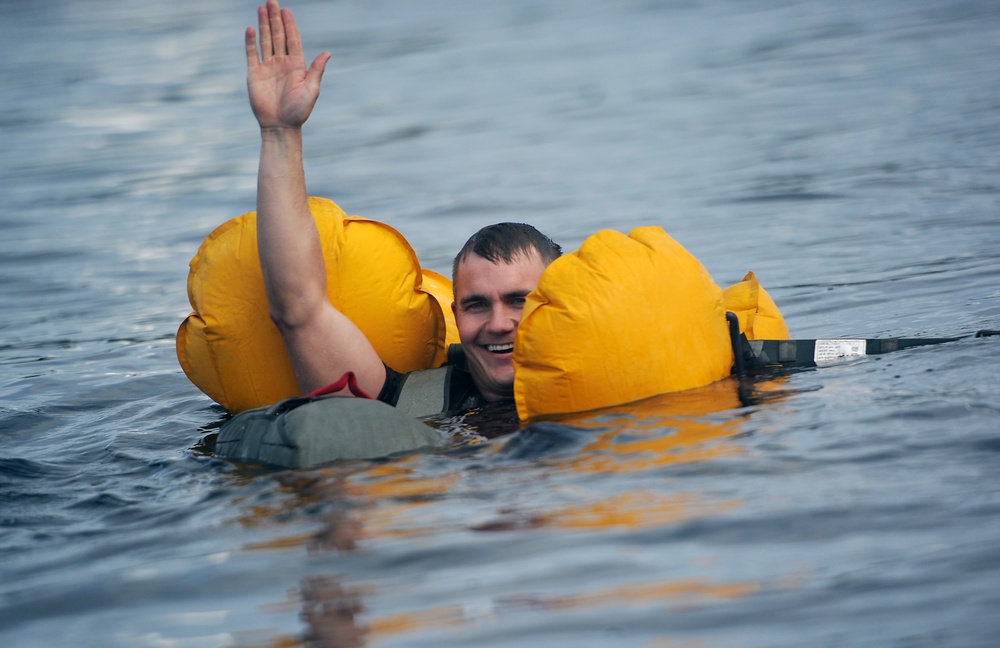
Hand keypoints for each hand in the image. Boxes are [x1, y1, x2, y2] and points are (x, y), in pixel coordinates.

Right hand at [245, 0, 330, 129]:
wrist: (280, 126)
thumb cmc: (298, 112)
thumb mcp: (311, 90)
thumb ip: (317, 71)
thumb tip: (327, 53)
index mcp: (297, 65)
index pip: (293, 39)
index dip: (289, 24)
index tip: (286, 10)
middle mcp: (282, 63)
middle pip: (278, 35)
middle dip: (275, 18)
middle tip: (272, 1)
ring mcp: (268, 67)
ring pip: (266, 41)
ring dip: (264, 25)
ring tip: (261, 8)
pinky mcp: (254, 74)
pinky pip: (252, 54)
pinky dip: (251, 42)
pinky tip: (251, 29)